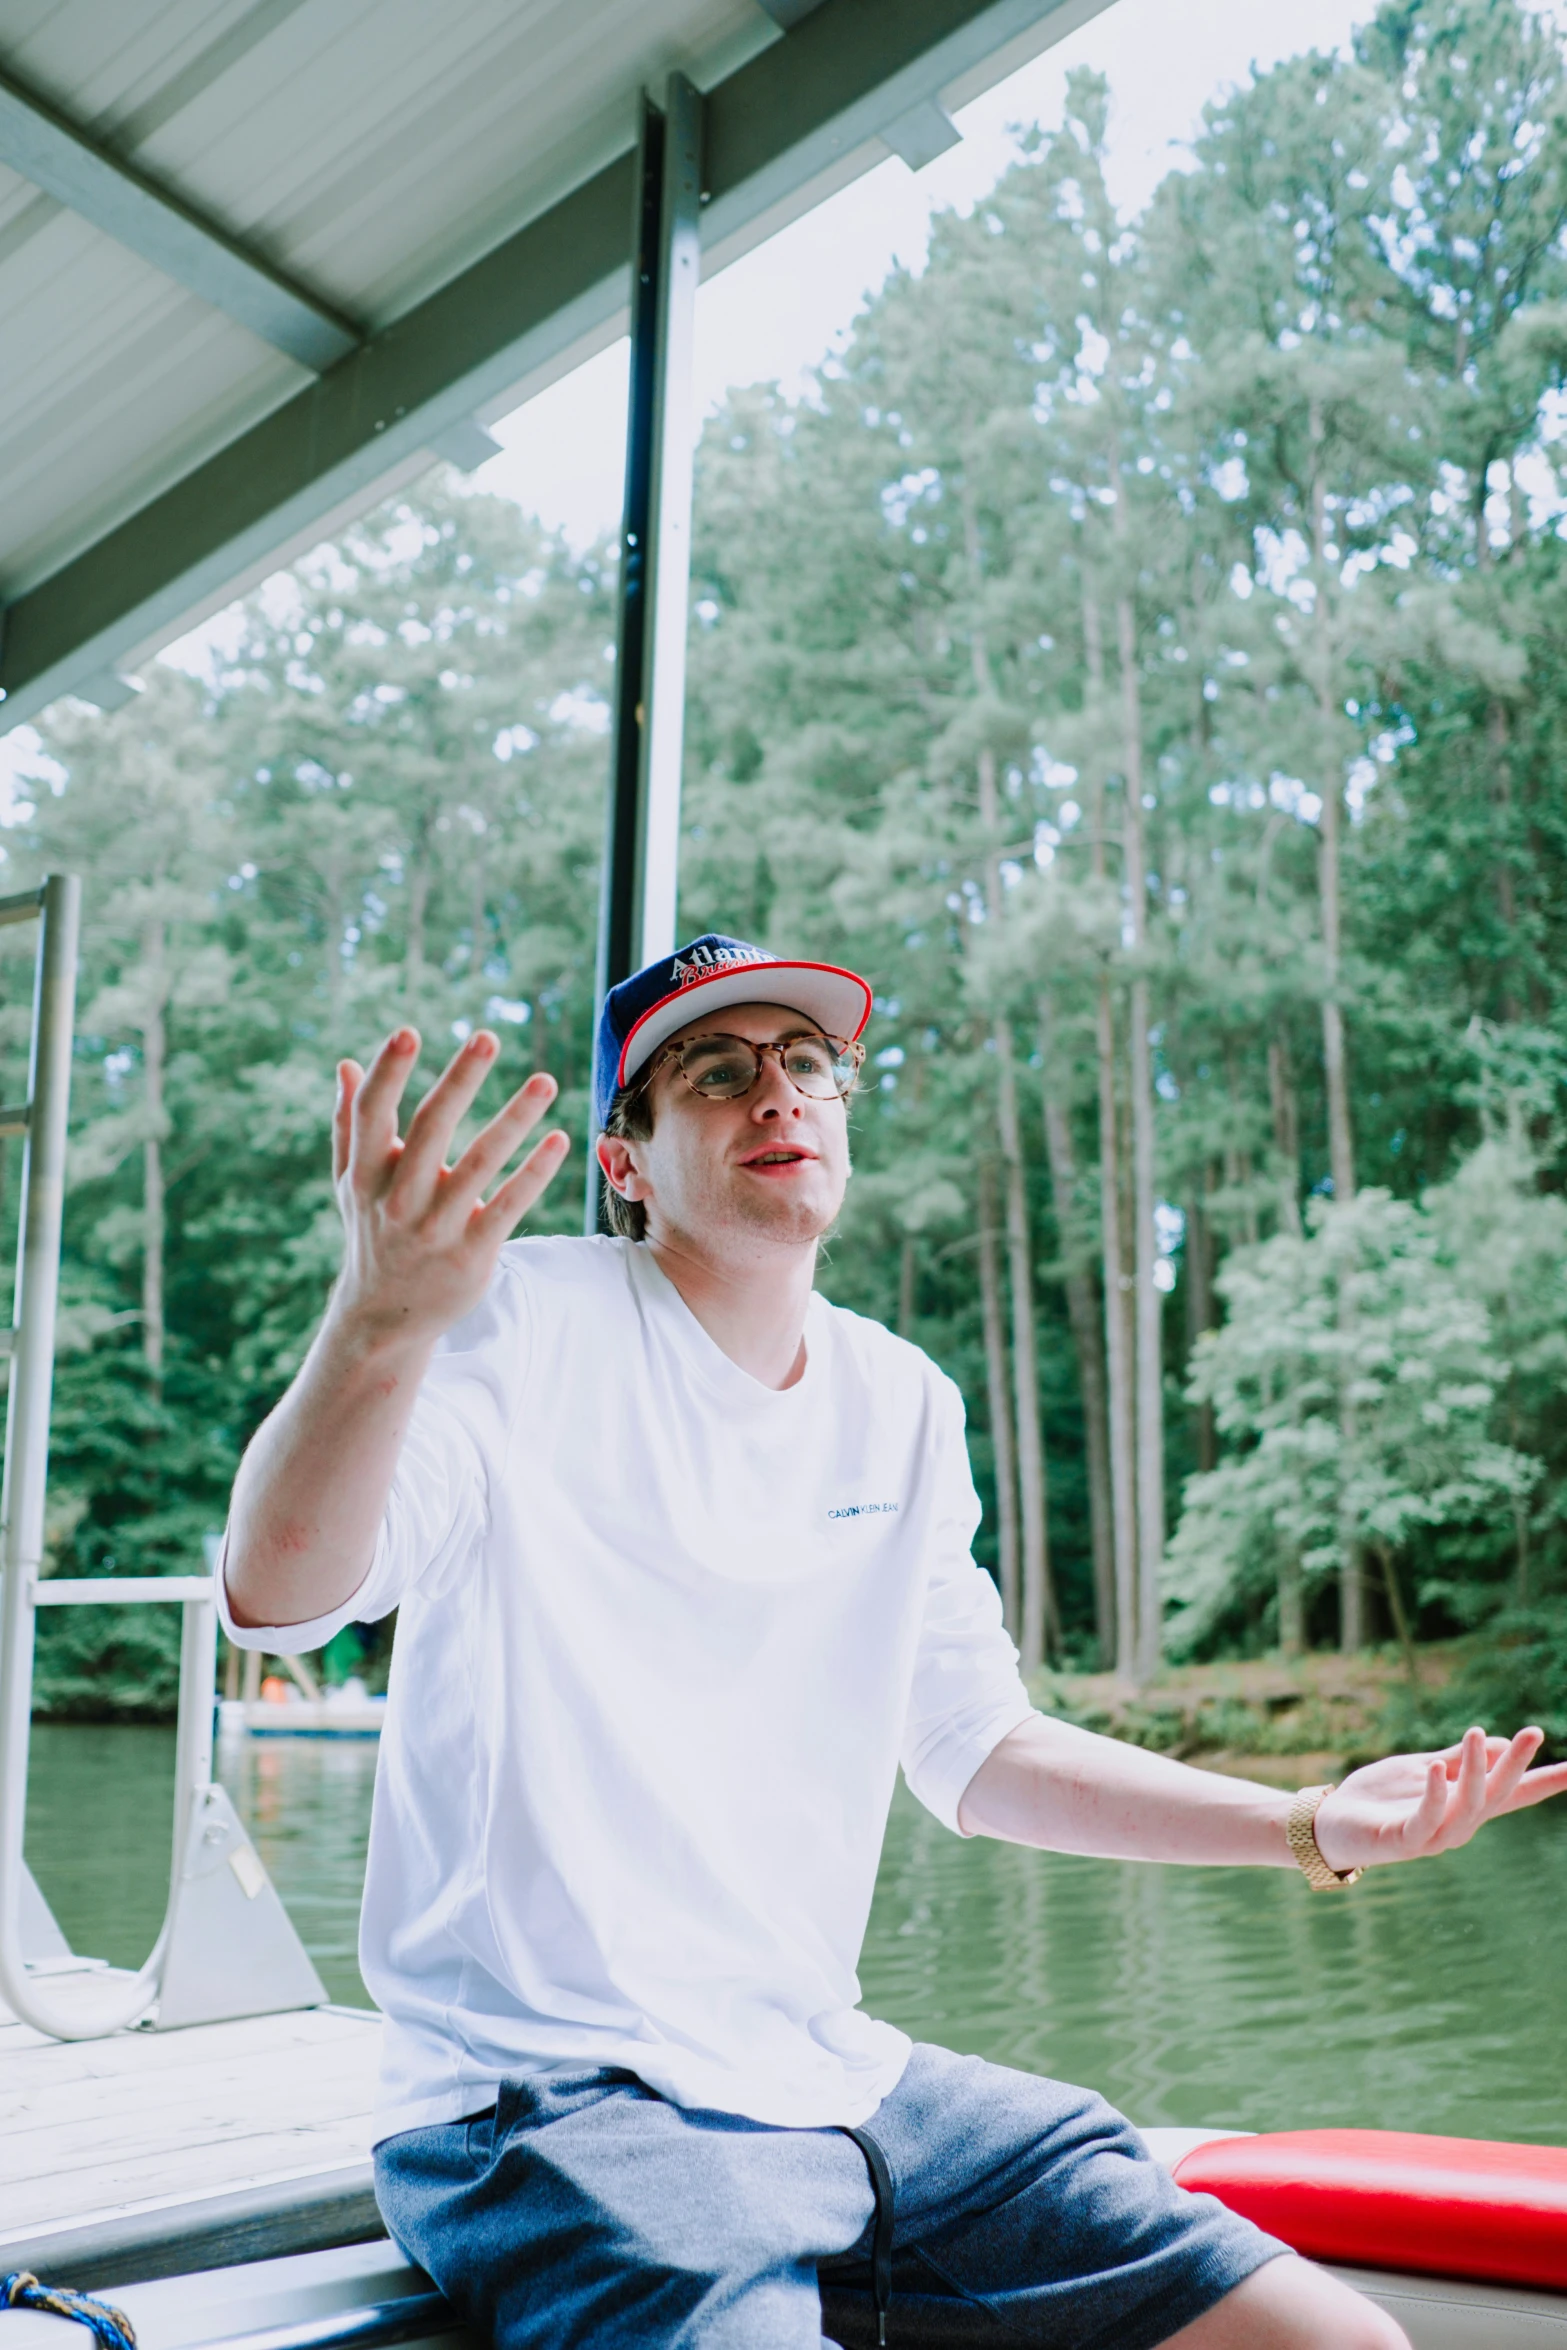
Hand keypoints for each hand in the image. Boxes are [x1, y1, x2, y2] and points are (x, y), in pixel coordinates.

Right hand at [331, 1026, 569, 1345]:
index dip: (388, 1074)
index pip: (373, 1115)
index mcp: (365, 1176)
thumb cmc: (371, 1233)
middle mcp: (397, 1200)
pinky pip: (509, 1206)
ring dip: (514, 1118)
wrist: (383, 1318)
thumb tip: (347, 1064)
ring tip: (545, 1080)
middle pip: (431, 1129)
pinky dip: (534, 1172)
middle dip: (459, 1080)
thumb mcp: (351, 1184)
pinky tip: (558, 1139)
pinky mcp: (471, 1254)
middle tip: (487, 1036)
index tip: (408, 1031)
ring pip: (480, 1164)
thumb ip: (349, 1125)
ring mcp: (436, 1229)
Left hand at [1313, 1725, 1566, 1874]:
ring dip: (1473, 1769)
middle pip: (1497, 1794)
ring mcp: (1434, 1836)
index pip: (1513, 1792)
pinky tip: (1437, 1768)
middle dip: (1517, 1765)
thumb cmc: (1379, 1797)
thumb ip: (1456, 1759)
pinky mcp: (1405, 1841)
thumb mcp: (1421, 1768)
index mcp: (1465, 1805)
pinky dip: (1435, 1794)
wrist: (1331, 1824)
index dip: (1545, 1781)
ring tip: (1474, 1732)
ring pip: (1467, 1805)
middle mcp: (1458, 1824)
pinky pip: (1427, 1818)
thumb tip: (1499, 1741)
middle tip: (1535, 1732)